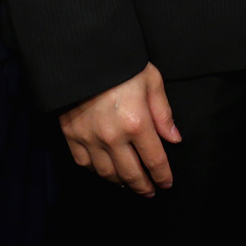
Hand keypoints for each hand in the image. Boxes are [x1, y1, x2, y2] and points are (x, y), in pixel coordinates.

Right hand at [60, 63, 180, 195]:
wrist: (81, 54)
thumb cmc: (120, 63)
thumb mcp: (150, 80)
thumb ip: (163, 112)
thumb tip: (174, 139)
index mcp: (136, 122)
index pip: (154, 160)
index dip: (163, 175)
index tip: (167, 183)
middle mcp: (112, 137)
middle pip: (131, 173)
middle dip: (143, 186)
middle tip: (150, 192)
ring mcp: (89, 138)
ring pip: (107, 173)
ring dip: (120, 181)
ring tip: (129, 183)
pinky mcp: (71, 135)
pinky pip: (84, 164)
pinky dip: (96, 171)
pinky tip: (105, 171)